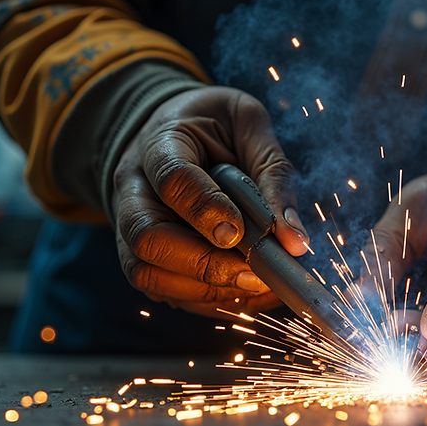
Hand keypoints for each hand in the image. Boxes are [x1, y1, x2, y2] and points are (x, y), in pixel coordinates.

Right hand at [111, 86, 308, 317]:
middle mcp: (133, 190)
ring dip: (206, 288)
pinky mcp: (142, 258)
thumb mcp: (249, 126)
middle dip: (204, 262)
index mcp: (159, 144)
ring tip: (256, 283)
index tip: (241, 232)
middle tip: (255, 271)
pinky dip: (208, 300)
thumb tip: (295, 241)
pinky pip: (165, 292)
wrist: (173, 133)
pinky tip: (247, 292)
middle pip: (148, 237)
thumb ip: (273, 175)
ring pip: (148, 272)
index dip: (206, 209)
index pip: (172, 179)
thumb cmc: (215, 127)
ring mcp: (131, 227)